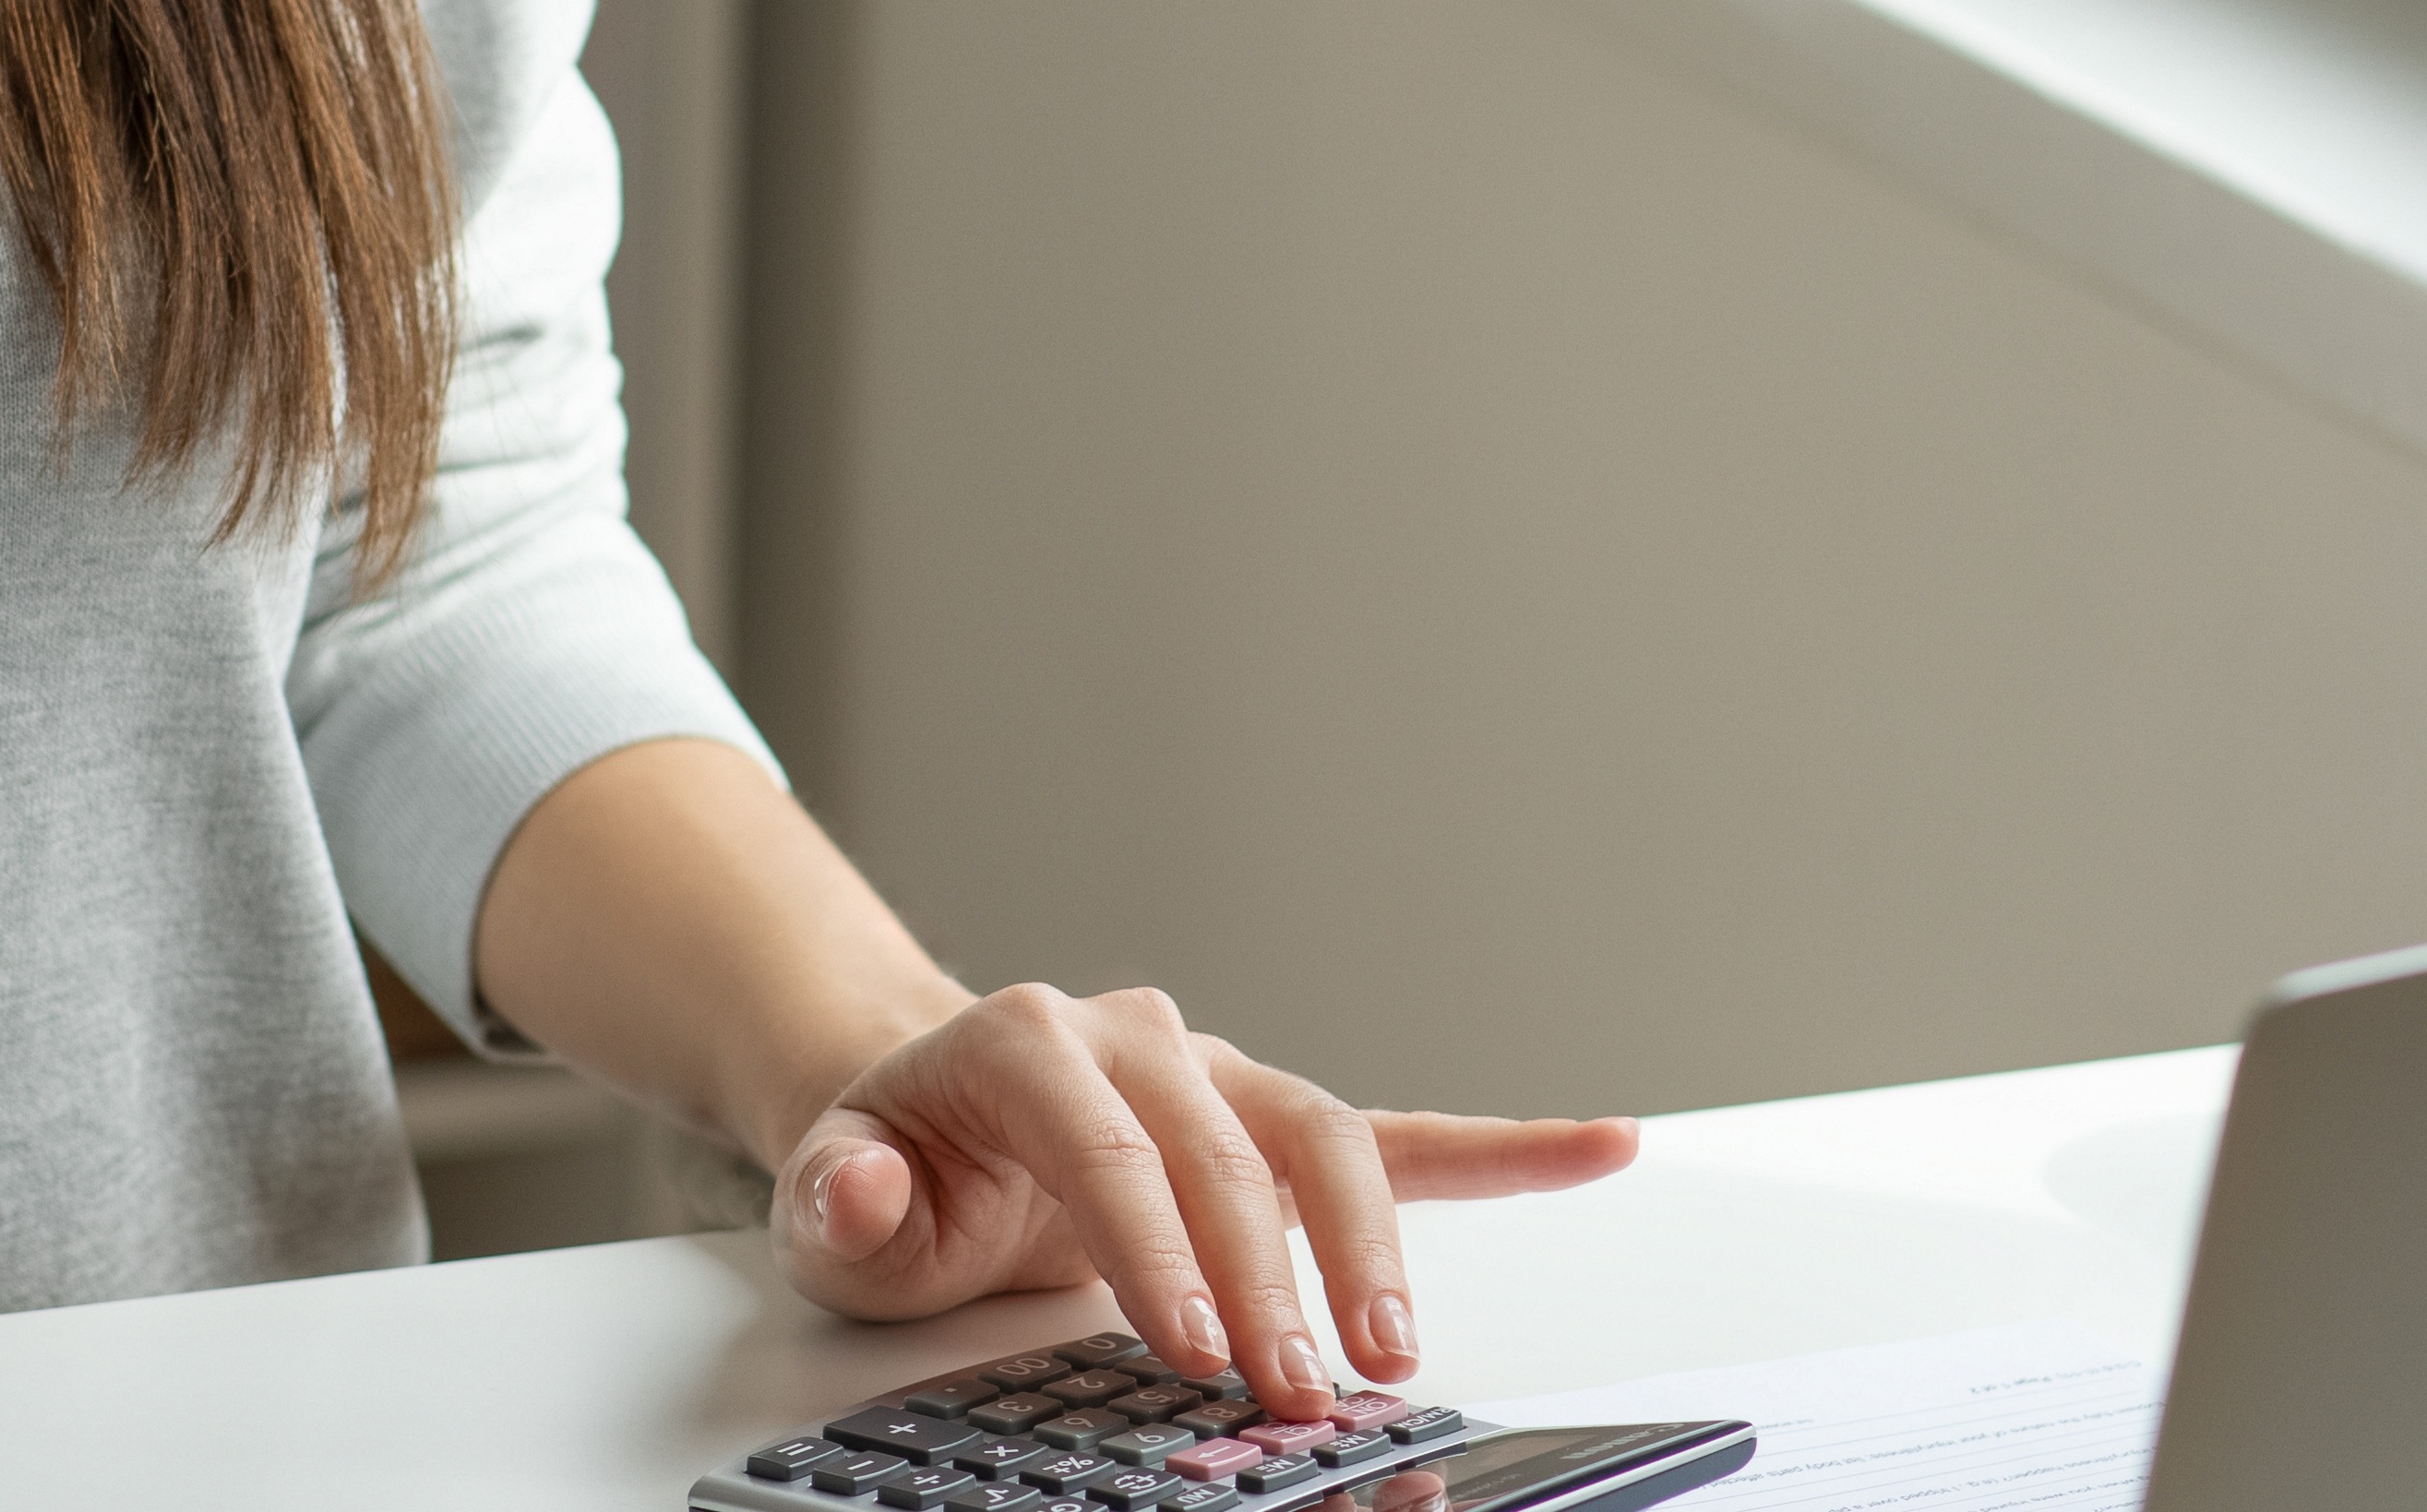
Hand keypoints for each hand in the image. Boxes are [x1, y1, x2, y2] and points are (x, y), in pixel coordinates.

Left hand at [768, 983, 1635, 1419]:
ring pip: (1321, 1140)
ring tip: (1392, 1356)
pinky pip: (1398, 1135)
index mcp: (1031, 1042)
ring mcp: (1219, 1072)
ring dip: (1369, 1248)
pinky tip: (1597, 1147)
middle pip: (1230, 1149)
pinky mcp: (1272, 1123)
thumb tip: (865, 1185)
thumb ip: (840, 1195)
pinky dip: (1501, 1148)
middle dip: (1272, 1276)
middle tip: (1295, 1387)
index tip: (1193, 1345)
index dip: (1157, 1244)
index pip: (1110, 1144)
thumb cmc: (890, 1163)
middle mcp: (1140, 1037)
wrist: (921, 1115)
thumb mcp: (829, 1191)